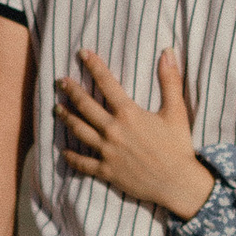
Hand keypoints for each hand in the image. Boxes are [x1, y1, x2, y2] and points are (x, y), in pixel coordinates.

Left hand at [55, 48, 212, 217]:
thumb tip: (168, 52)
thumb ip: (170, 80)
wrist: (177, 183)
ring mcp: (107, 152)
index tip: (82, 53)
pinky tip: (64, 151)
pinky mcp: (107, 171)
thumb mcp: (176, 111)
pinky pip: (83, 163)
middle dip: (71, 91)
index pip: (106, 84)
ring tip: (57, 109)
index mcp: (129, 114)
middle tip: (61, 81)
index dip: (94, 66)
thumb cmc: (178, 146)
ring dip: (66, 118)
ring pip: (79, 131)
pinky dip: (72, 157)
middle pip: (85, 106)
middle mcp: (113, 130)